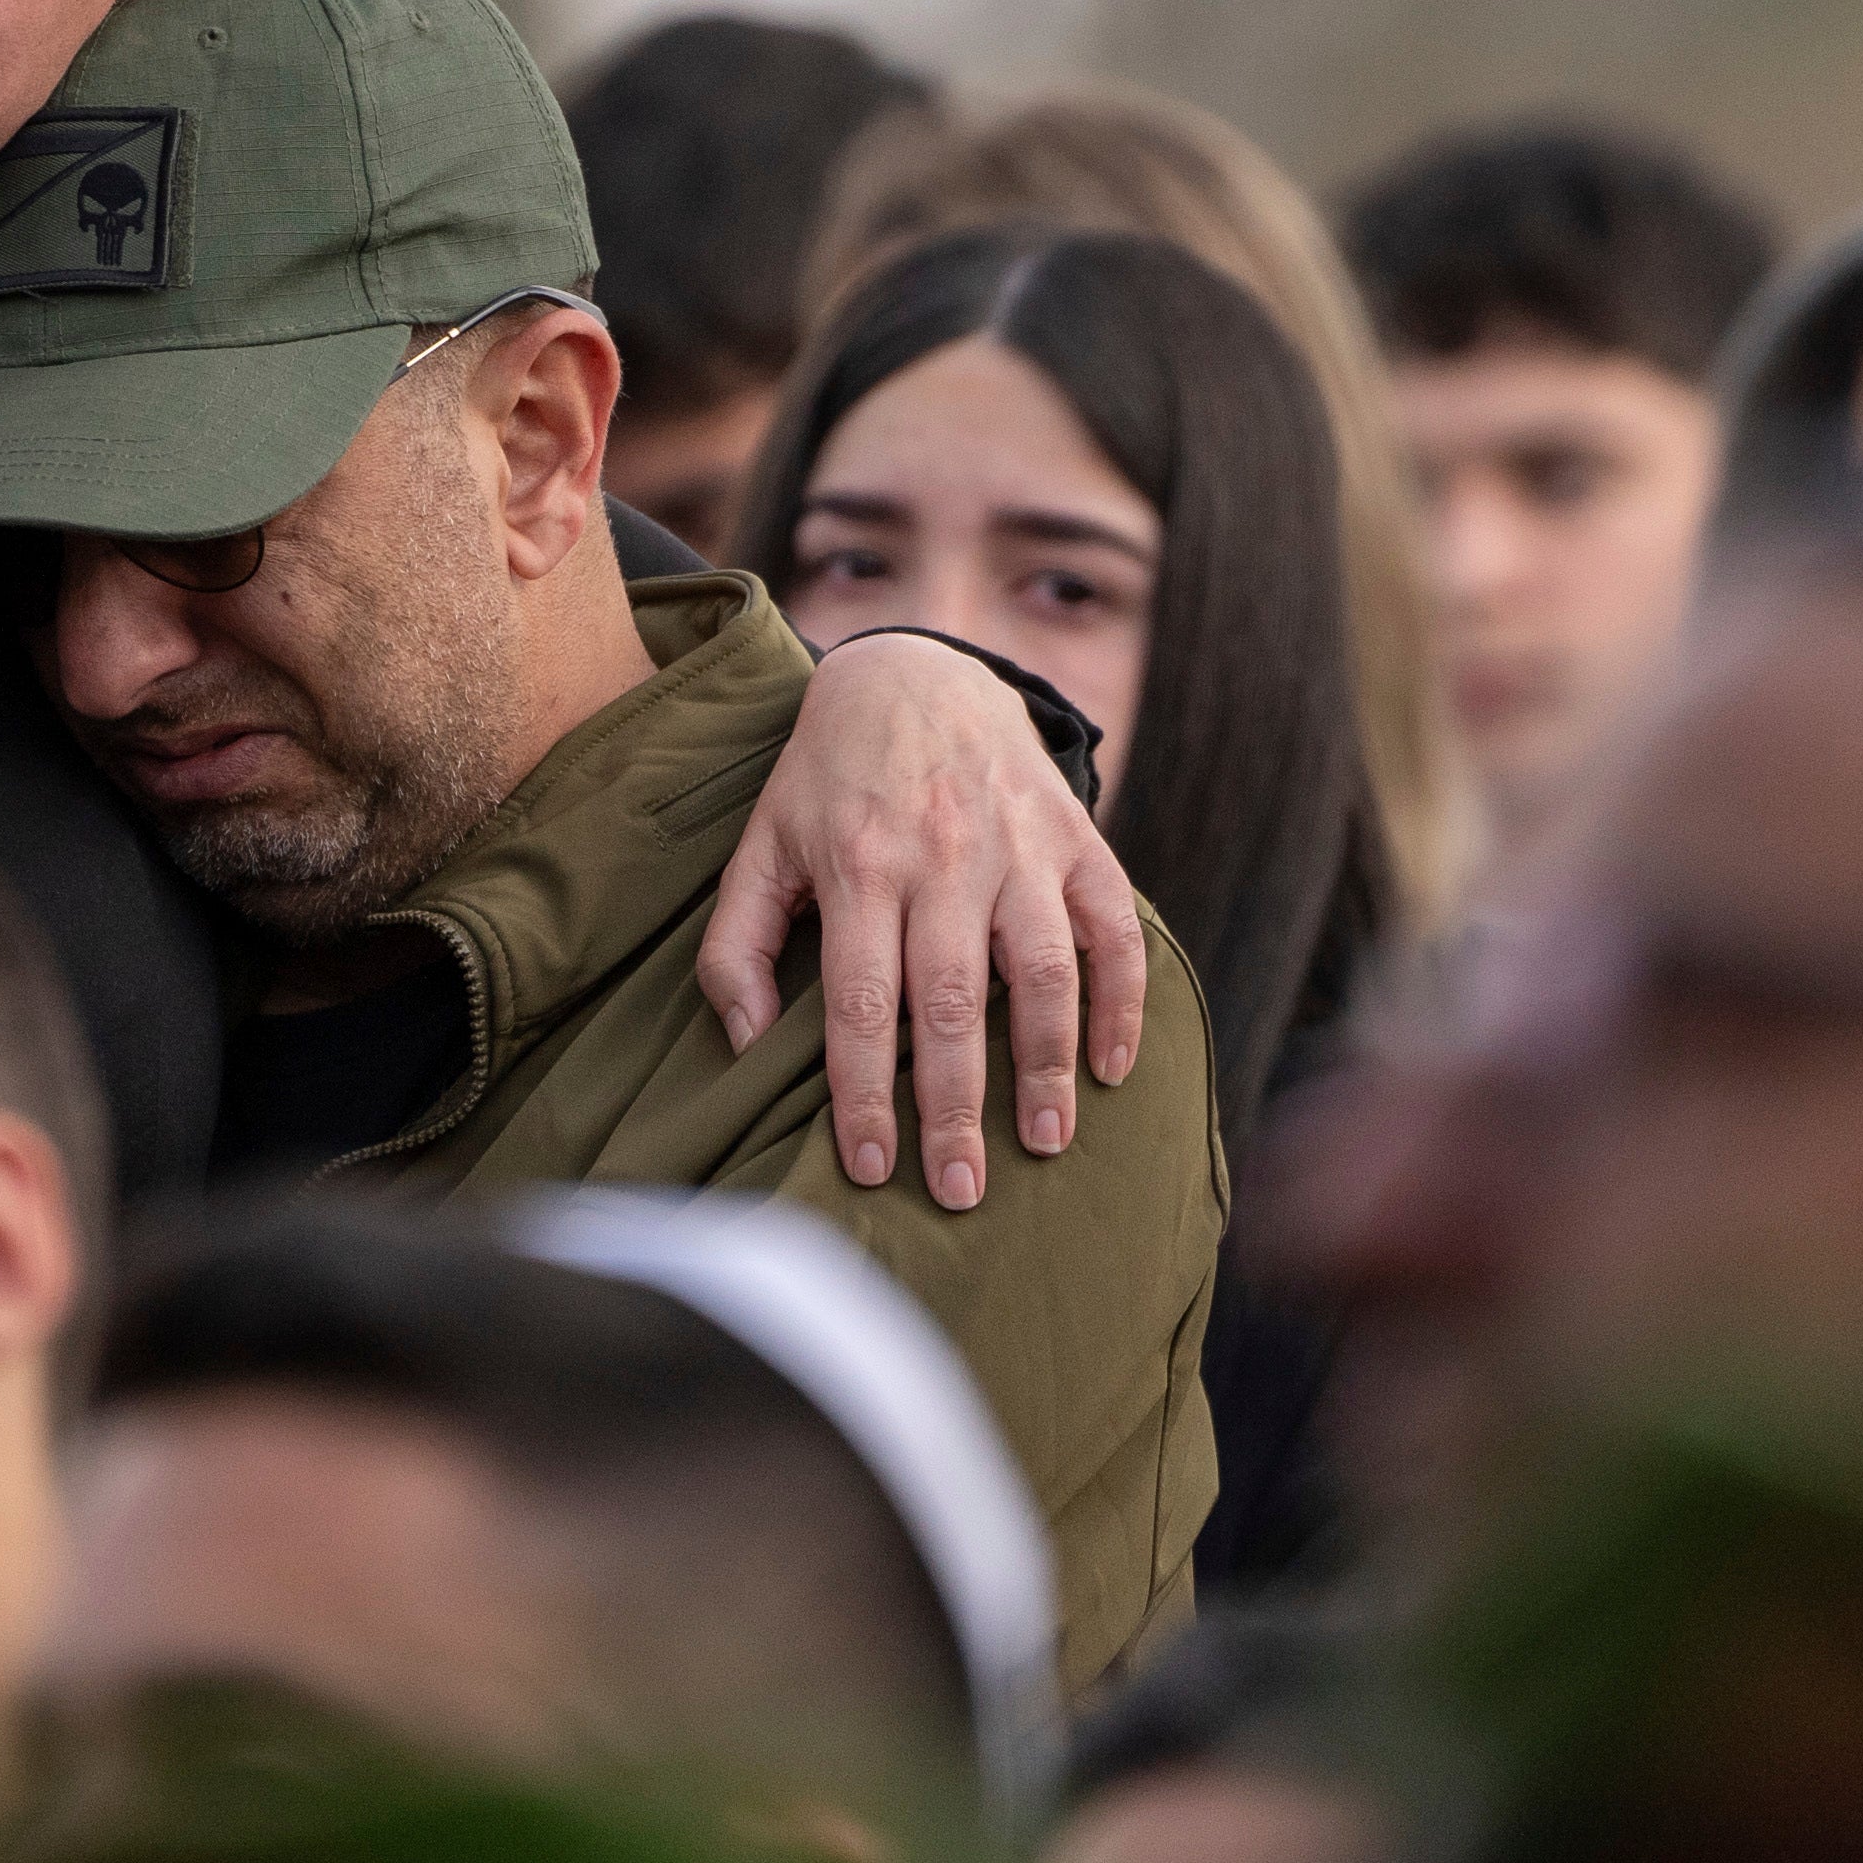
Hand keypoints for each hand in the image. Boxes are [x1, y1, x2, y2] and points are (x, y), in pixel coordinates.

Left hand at [700, 630, 1146, 1204]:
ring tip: (1047, 1142)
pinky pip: (1114, 927)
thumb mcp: (760, 847)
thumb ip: (739, 945)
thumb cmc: (824, 781)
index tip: (873, 1169)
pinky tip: (1114, 1067)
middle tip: (961, 1191)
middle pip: (952, 1005)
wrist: (913, 671)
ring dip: (1048, 1063)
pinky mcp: (1076, 836)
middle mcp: (943, 859)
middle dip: (957, 1107)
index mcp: (858, 869)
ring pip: (1043, 970)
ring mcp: (1019, 846)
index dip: (866, 1094)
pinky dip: (1123, 999)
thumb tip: (747, 1043)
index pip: (861, 1006)